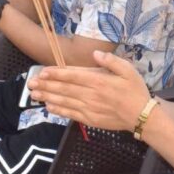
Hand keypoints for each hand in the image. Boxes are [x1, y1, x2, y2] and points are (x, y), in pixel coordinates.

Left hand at [29, 50, 148, 131]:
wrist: (142, 116)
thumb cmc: (135, 90)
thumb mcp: (129, 70)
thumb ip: (111, 61)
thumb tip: (95, 54)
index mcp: (100, 81)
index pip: (73, 75)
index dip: (57, 73)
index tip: (43, 71)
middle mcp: (91, 95)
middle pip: (64, 88)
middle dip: (46, 85)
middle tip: (31, 83)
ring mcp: (89, 108)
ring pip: (64, 101)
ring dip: (48, 97)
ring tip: (34, 94)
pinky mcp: (90, 119)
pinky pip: (70, 114)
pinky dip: (59, 110)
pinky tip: (49, 107)